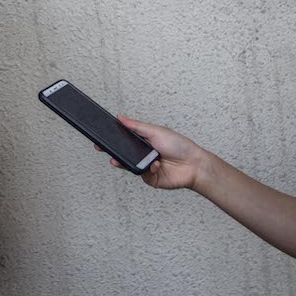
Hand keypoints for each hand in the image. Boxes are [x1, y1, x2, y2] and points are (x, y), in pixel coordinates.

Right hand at [96, 115, 210, 190]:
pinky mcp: (149, 178)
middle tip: (101, 148)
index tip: (102, 137)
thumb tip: (121, 117)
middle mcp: (144, 153)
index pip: (125, 139)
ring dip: (124, 161)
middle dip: (113, 151)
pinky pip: (141, 174)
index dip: (114, 138)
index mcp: (145, 141)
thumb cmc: (180, 146)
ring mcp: (146, 166)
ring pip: (128, 165)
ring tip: (118, 159)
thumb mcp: (156, 131)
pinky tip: (156, 165)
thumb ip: (136, 126)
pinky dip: (147, 169)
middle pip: (123, 152)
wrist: (194, 165)